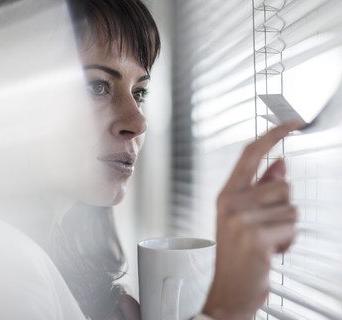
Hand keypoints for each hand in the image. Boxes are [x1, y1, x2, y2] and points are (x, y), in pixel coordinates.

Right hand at [202, 121, 301, 319]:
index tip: (291, 122)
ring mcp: (242, 219)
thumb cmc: (236, 254)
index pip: (250, 154)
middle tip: (266, 228)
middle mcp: (231, 202)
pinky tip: (271, 251)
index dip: (273, 135)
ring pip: (290, 207)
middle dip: (283, 208)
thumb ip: (262, 187)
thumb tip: (281, 165)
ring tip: (268, 241)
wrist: (229, 289)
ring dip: (287, 228)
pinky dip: (288, 242)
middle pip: (281, 185)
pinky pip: (292, 227)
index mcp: (227, 194)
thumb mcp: (243, 217)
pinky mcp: (256, 235)